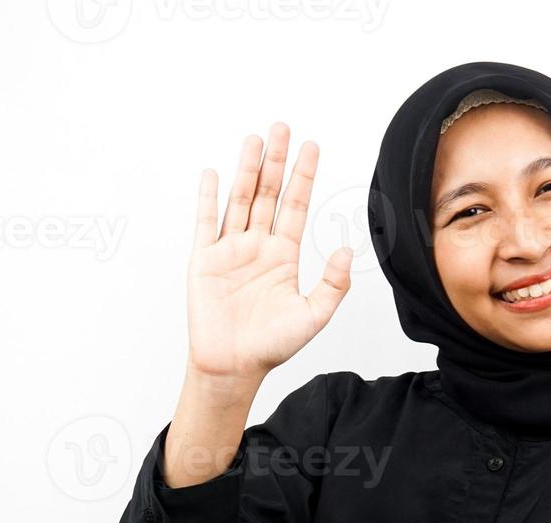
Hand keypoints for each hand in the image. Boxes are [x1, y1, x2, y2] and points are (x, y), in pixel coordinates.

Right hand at [185, 122, 352, 385]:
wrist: (234, 366)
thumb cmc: (272, 346)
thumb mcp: (314, 315)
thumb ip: (333, 284)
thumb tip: (346, 251)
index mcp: (284, 256)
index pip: (296, 205)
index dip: (303, 176)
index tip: (312, 147)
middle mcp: (258, 247)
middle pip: (268, 193)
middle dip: (276, 161)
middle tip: (282, 127)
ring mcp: (230, 251)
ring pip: (240, 200)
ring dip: (247, 169)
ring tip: (255, 139)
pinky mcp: (204, 261)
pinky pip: (206, 223)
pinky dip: (209, 198)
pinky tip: (214, 174)